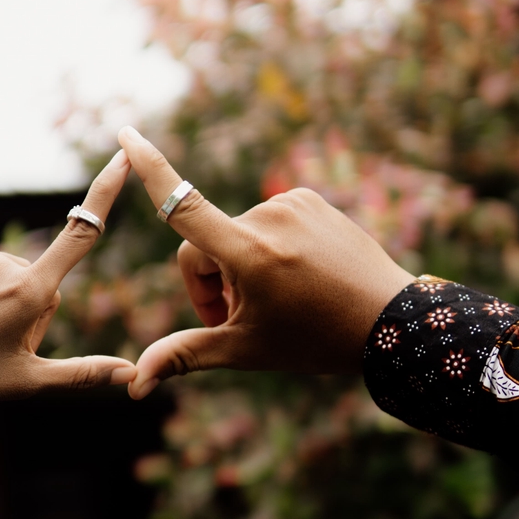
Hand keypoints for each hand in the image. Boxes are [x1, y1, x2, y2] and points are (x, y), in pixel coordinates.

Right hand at [117, 127, 414, 397]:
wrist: (392, 323)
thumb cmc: (316, 340)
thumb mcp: (246, 350)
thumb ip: (186, 355)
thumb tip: (135, 385)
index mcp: (250, 253)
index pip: (184, 207)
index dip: (150, 170)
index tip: (126, 133)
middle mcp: (268, 217)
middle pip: (205, 243)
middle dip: (209, 281)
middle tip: (235, 320)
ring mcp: (292, 204)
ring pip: (234, 232)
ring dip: (237, 264)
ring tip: (271, 300)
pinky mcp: (309, 199)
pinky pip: (265, 220)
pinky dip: (265, 246)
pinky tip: (292, 275)